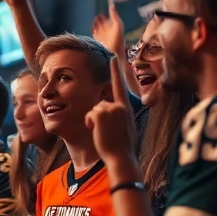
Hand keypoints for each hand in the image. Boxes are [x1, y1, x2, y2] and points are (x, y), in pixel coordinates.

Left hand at [85, 51, 137, 165]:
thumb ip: (121, 117)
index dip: (116, 71)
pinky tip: (94, 130)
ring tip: (103, 133)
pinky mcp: (101, 114)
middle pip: (101, 103)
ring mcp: (111, 109)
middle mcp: (120, 106)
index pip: (120, 86)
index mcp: (127, 109)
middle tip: (106, 132)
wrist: (121, 158)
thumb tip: (116, 114)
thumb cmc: (124, 148)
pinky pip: (90, 114)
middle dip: (98, 116)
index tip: (112, 57)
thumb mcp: (127, 128)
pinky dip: (89, 122)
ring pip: (94, 109)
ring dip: (94, 121)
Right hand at [91, 1, 124, 55]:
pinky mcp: (98, 41)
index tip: (100, 15)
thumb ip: (114, 15)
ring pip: (96, 28)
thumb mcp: (117, 24)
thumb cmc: (118, 39)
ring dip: (94, 25)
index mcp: (112, 26)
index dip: (102, 16)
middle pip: (100, 23)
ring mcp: (102, 36)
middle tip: (96, 19)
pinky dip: (92, 31)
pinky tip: (92, 30)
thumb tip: (112, 5)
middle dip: (97, 20)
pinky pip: (93, 34)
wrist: (114, 52)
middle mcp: (106, 31)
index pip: (105, 19)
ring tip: (93, 25)